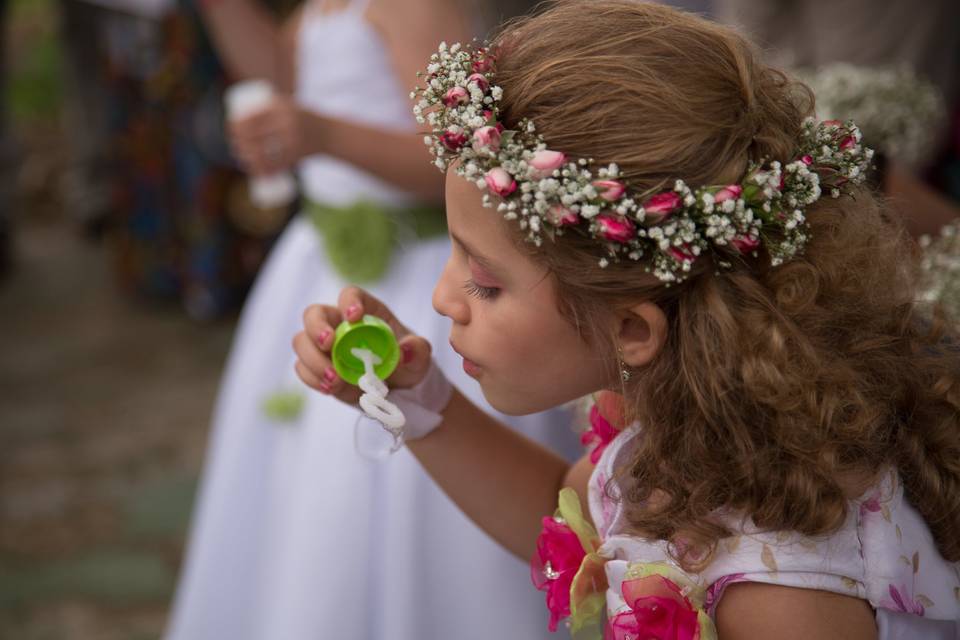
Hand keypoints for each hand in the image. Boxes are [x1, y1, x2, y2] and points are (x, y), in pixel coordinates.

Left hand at [228, 94, 309, 175]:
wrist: (328, 132)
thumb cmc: (301, 118)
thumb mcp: (287, 105)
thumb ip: (267, 106)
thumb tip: (240, 109)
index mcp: (281, 106)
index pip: (251, 116)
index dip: (236, 124)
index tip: (231, 129)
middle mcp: (286, 121)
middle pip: (253, 135)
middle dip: (239, 143)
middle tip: (235, 147)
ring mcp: (293, 139)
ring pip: (263, 152)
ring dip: (249, 159)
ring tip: (242, 159)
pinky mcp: (298, 154)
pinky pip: (277, 164)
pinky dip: (266, 170)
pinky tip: (257, 173)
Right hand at [293, 286, 433, 402]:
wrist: (398, 388)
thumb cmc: (407, 362)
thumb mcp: (419, 356)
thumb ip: (416, 350)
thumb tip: (404, 351)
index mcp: (366, 311)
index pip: (350, 295)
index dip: (348, 302)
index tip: (353, 317)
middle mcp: (339, 323)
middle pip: (314, 314)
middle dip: (316, 328)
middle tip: (329, 346)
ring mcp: (325, 346)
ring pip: (302, 341)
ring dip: (313, 360)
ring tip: (335, 380)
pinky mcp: (317, 367)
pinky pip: (302, 368)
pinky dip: (312, 378)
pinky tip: (330, 389)